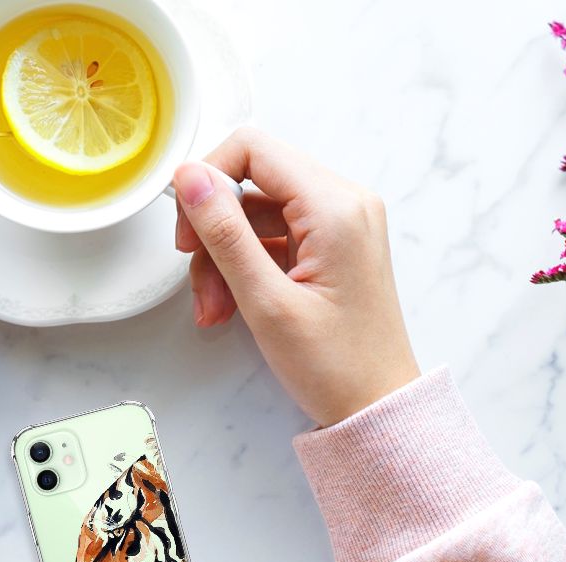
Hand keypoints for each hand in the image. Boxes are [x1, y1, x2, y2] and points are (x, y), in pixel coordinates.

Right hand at [173, 128, 418, 426]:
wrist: (378, 408)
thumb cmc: (336, 366)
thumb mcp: (266, 301)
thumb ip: (224, 233)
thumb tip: (189, 177)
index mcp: (335, 207)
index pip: (253, 149)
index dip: (208, 179)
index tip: (187, 227)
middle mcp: (344, 203)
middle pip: (252, 182)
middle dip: (214, 230)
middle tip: (197, 278)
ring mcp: (340, 224)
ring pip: (256, 213)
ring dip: (224, 257)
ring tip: (215, 309)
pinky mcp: (332, 245)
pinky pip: (273, 237)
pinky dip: (246, 267)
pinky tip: (232, 306)